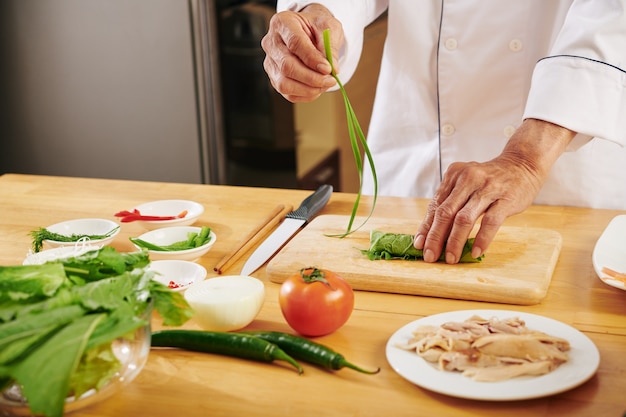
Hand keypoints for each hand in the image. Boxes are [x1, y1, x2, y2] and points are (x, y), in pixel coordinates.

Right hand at [261, 4, 343, 101]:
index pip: (294, 43)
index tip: (328, 68)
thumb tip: (332, 69)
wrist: (310, 32)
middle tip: (331, 80)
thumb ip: (330, 47)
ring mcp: (270, 62)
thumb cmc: (317, 28)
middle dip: (311, 77)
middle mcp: (271, 43)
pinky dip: (305, 94)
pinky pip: (287, 93)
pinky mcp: (274, 77)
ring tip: (325, 84)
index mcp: (283, 23)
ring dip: (308, 89)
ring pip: (284, 83)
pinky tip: (317, 88)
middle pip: (286, 66)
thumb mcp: (328, 28)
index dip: (312, 59)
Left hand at [414, 119, 575, 263]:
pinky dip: (481, 238)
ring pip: (464, 218)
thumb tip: (432, 232)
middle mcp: (468, 179)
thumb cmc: (490, 180)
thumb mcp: (466, 184)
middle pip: (445, 213)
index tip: (419, 245)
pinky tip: (475, 251)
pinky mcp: (506, 198)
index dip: (426, 227)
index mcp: (454, 175)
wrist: (523, 163)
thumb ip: (451, 202)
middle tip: (430, 256)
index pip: (435, 206)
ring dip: (455, 241)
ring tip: (451, 258)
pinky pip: (490, 221)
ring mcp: (487, 188)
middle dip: (435, 237)